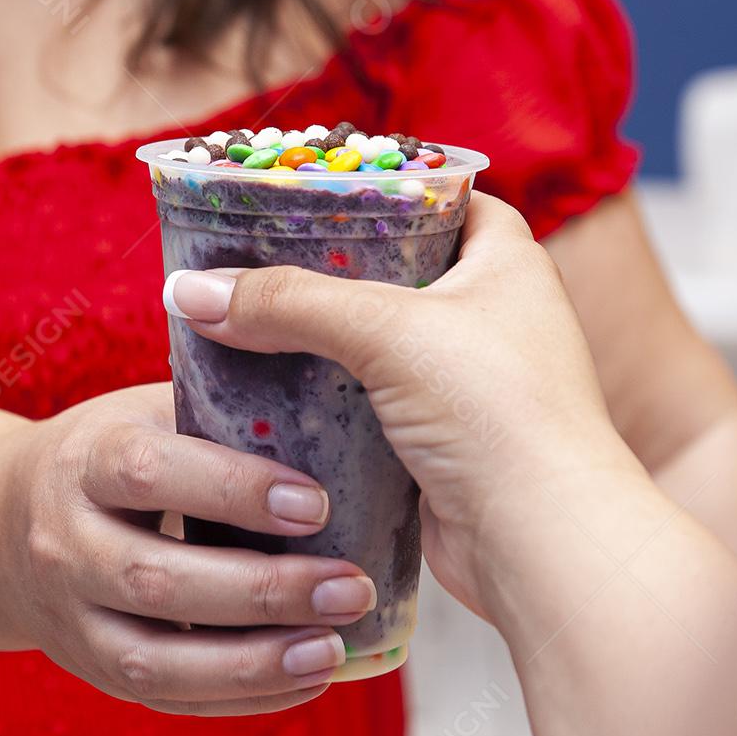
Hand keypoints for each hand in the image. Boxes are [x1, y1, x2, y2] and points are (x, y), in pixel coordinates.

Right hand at [0, 383, 377, 713]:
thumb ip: (219, 409)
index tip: (315, 502)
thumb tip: (327, 385)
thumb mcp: (145, 411)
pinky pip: (167, 699)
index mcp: (85, 461)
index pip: (151, 474)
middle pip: (158, 580)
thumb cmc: (111, 451)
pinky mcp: (93, 670)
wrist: (2, 523)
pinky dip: (241, 697)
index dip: (233, 489)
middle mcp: (67, 544)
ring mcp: (72, 618)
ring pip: (157, 660)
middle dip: (262, 590)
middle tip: (347, 587)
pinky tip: (307, 678)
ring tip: (332, 647)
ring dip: (254, 663)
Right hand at [161, 193, 628, 621]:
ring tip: (246, 321)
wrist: (543, 546)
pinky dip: (326, 400)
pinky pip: (370, 405)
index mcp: (507, 262)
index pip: (442, 197)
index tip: (311, 191)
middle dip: (327, 269)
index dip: (382, 189)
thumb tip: (193, 292)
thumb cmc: (497, 415)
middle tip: (256, 257)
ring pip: (377, 344)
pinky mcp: (440, 443)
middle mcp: (494, 315)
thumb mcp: (385, 332)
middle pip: (395, 270)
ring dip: (320, 341)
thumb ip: (288, 302)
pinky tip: (269, 396)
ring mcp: (468, 383)